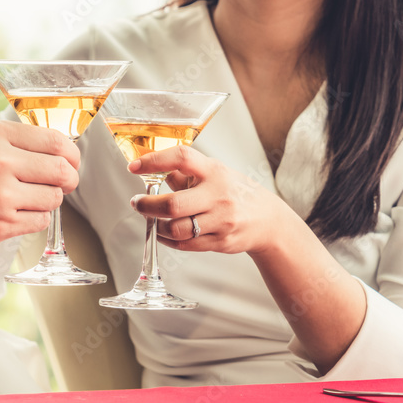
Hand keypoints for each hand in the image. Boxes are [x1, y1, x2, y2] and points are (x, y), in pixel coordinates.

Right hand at [0, 119, 79, 264]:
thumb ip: (11, 142)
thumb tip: (59, 149)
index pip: (56, 141)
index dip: (70, 155)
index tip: (69, 163)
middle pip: (63, 171)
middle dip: (67, 180)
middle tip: (60, 185)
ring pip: (54, 198)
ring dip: (47, 202)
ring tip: (22, 200)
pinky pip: (38, 221)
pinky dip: (32, 219)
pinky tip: (10, 214)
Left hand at [128, 145, 285, 255]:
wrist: (268, 220)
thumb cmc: (234, 192)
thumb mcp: (214, 173)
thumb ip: (184, 172)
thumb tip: (151, 169)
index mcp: (214, 171)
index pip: (181, 158)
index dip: (154, 161)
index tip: (134, 167)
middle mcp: (218, 195)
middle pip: (173, 204)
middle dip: (147, 205)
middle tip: (138, 203)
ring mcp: (221, 221)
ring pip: (176, 228)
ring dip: (156, 225)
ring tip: (152, 218)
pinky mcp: (220, 242)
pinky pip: (184, 244)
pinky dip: (167, 239)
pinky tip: (163, 232)